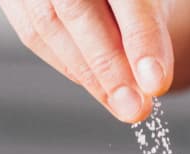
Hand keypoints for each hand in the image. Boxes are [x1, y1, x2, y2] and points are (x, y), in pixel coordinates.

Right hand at [0, 0, 173, 122]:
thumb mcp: (146, 1)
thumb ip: (146, 30)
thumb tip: (150, 81)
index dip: (141, 37)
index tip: (156, 81)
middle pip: (75, 8)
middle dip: (107, 65)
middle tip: (134, 107)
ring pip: (48, 26)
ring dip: (88, 73)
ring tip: (121, 102)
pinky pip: (33, 33)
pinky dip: (68, 63)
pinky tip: (95, 81)